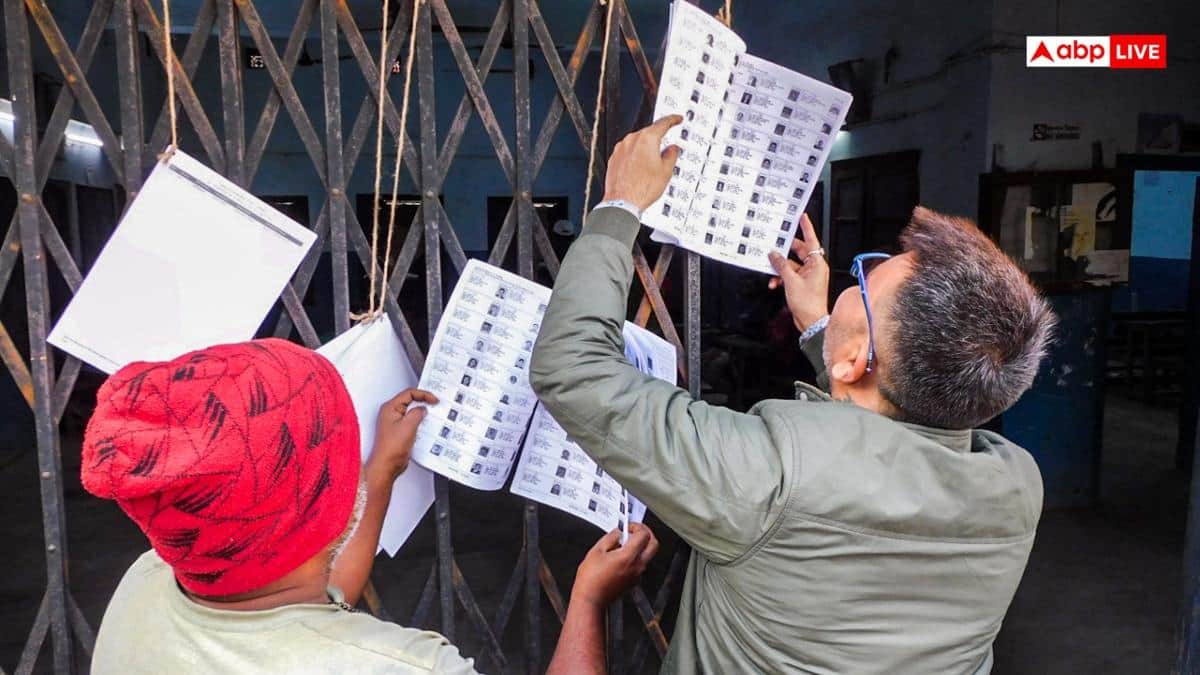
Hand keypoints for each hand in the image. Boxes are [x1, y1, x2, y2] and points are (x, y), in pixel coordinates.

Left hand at [365, 388, 437, 484]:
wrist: (387, 465)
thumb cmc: (391, 448)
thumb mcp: (409, 425)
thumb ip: (418, 413)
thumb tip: (423, 409)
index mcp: (390, 408)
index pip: (409, 393)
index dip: (424, 394)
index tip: (433, 400)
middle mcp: (390, 413)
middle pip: (409, 401)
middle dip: (423, 402)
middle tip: (434, 404)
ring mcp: (394, 422)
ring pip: (411, 412)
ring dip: (421, 413)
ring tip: (431, 414)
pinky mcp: (399, 431)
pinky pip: (411, 422)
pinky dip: (419, 422)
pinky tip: (425, 426)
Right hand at [571, 523, 658, 607]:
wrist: (591, 599)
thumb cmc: (591, 579)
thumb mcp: (596, 551)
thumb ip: (610, 538)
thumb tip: (618, 532)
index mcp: (628, 556)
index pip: (644, 535)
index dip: (637, 526)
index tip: (628, 526)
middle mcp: (637, 566)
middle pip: (654, 544)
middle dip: (646, 534)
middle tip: (635, 532)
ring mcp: (637, 575)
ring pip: (648, 555)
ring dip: (641, 546)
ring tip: (624, 545)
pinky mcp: (634, 581)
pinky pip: (641, 565)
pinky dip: (636, 557)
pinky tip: (621, 557)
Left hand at [601, 116, 683, 210]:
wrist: (622, 202)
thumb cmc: (642, 188)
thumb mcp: (666, 171)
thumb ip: (672, 155)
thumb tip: (673, 149)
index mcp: (647, 139)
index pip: (663, 123)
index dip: (673, 120)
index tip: (677, 119)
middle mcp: (631, 140)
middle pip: (648, 134)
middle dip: (657, 141)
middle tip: (665, 151)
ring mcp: (620, 149)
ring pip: (636, 144)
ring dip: (645, 151)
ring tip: (651, 169)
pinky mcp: (613, 159)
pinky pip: (627, 154)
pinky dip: (634, 159)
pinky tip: (639, 172)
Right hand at [768, 214, 829, 331]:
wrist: (810, 322)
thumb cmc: (808, 303)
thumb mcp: (791, 281)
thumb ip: (781, 265)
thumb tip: (774, 254)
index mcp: (817, 264)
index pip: (812, 241)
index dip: (807, 228)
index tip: (802, 217)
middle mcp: (814, 268)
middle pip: (799, 252)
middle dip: (785, 251)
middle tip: (776, 242)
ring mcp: (808, 276)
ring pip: (792, 265)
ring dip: (780, 269)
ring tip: (771, 270)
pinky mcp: (802, 284)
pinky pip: (790, 275)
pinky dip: (781, 278)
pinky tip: (774, 283)